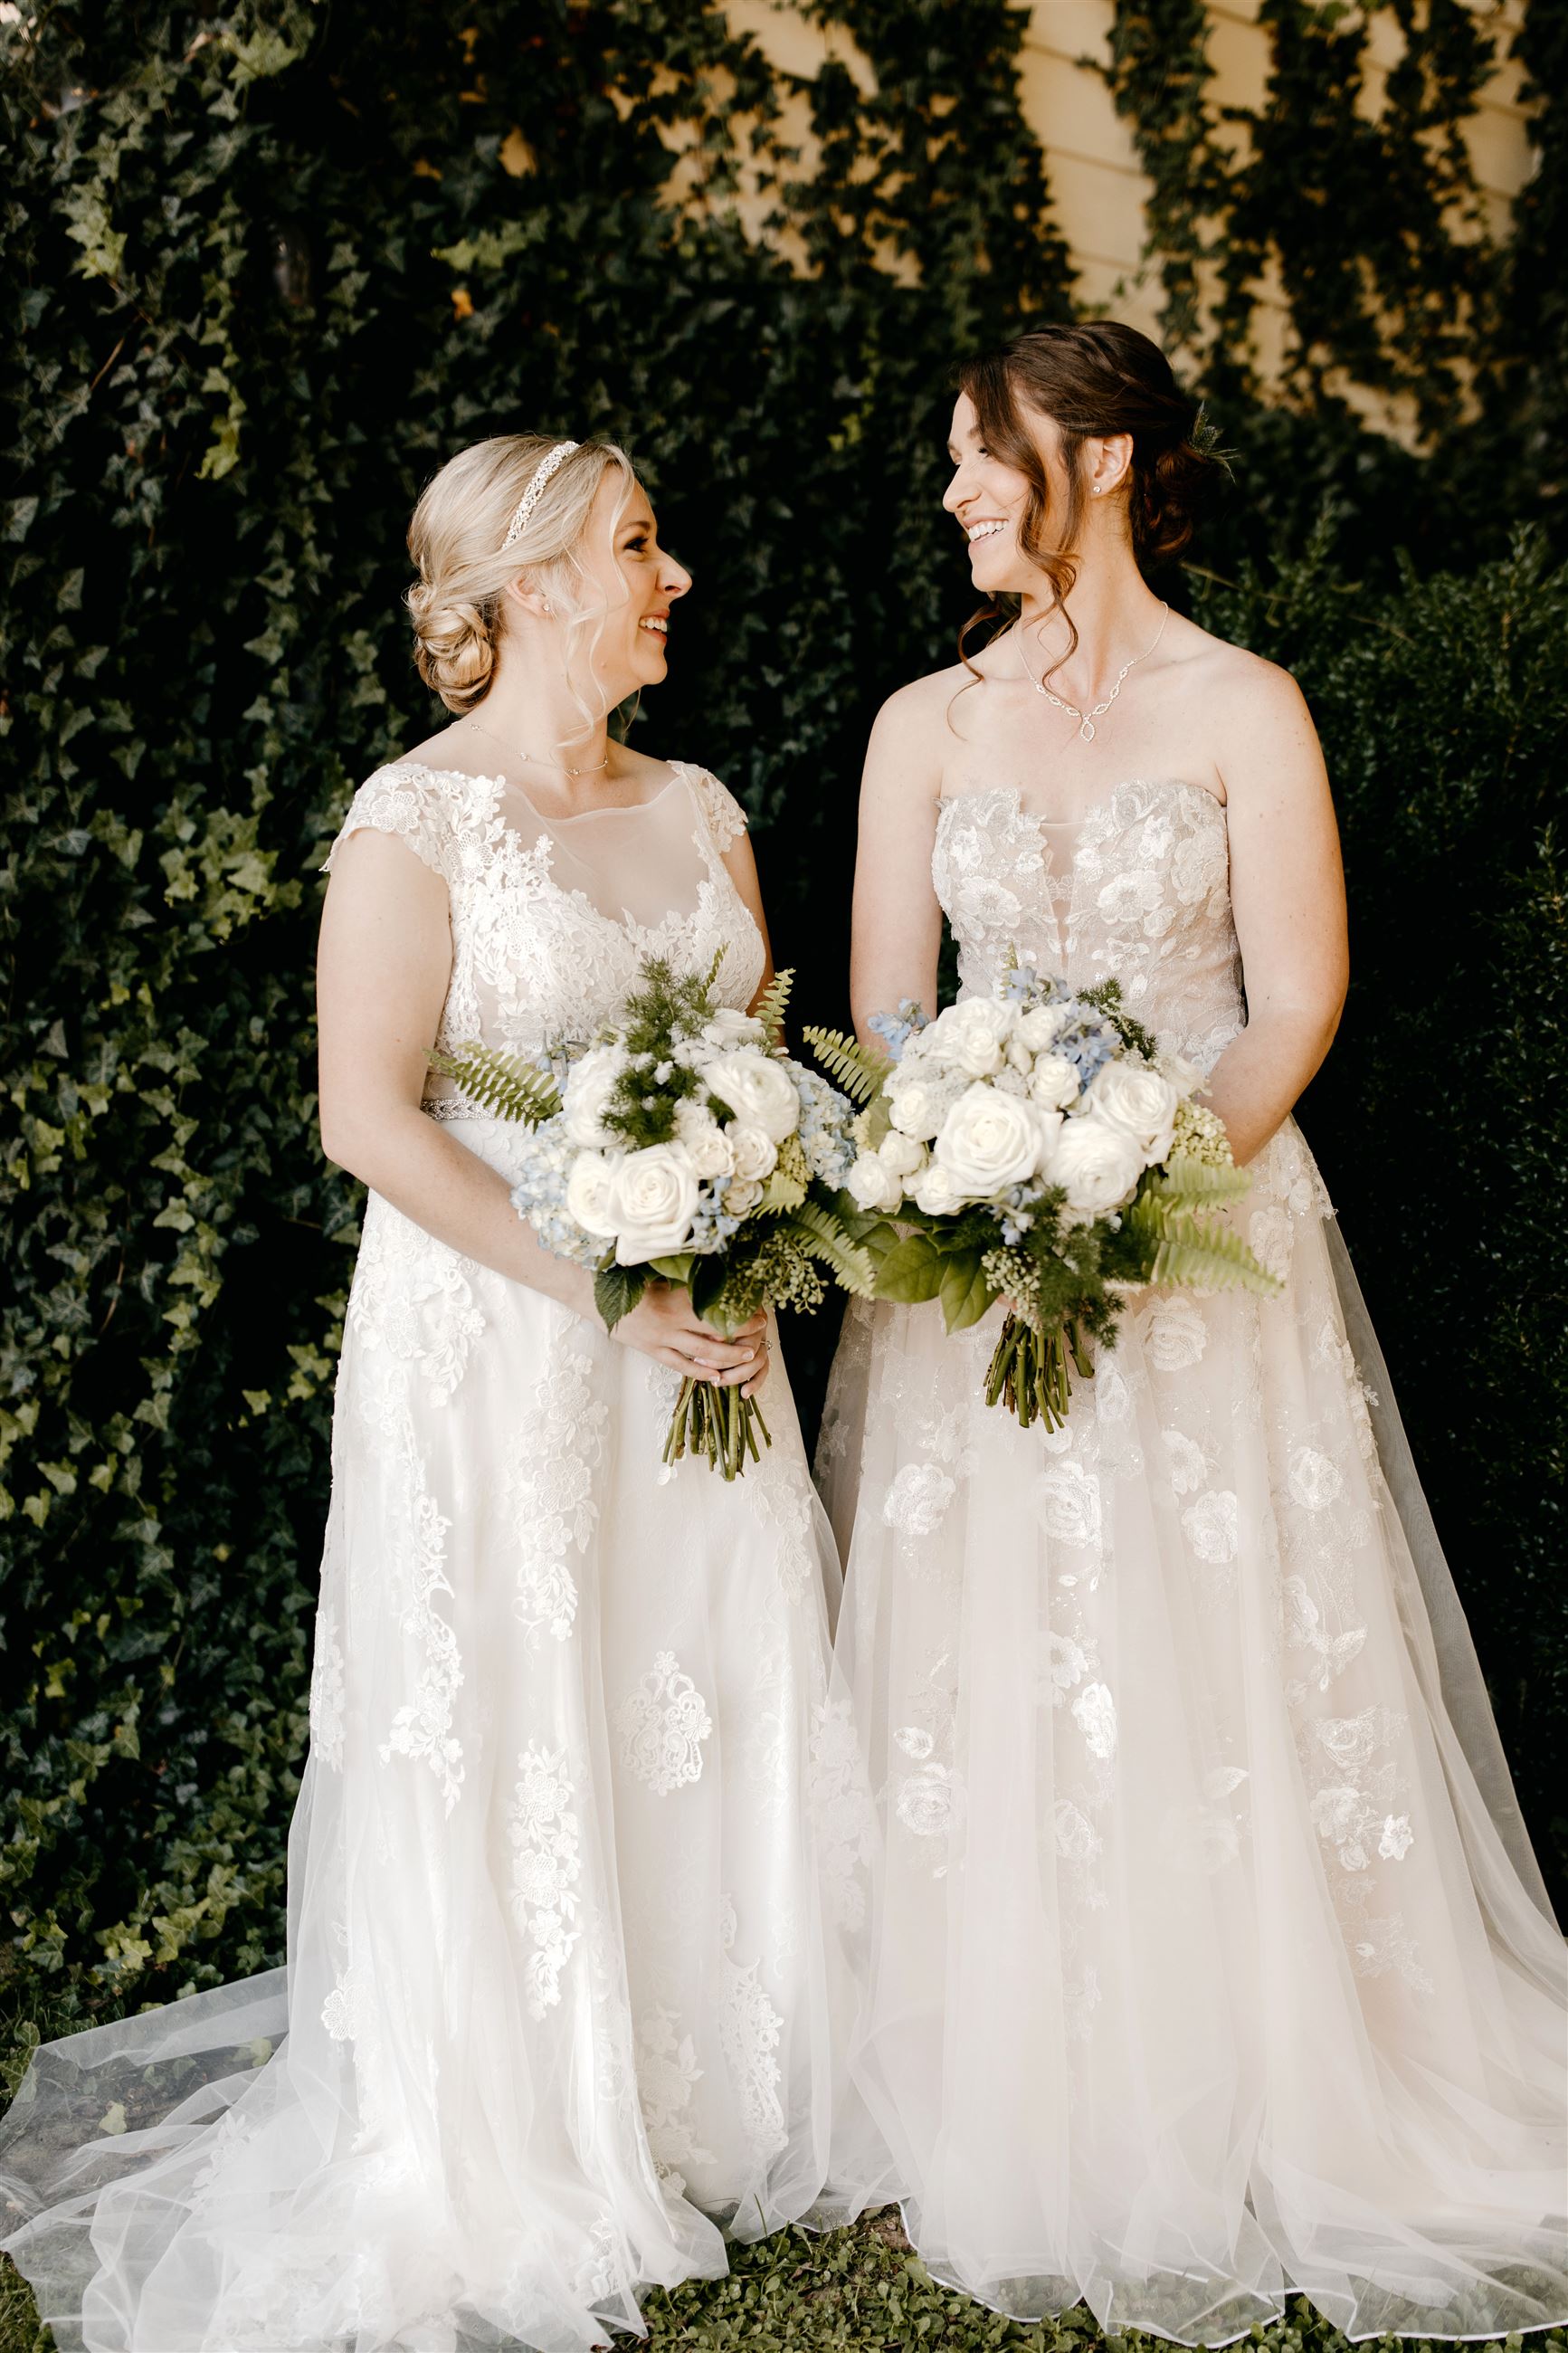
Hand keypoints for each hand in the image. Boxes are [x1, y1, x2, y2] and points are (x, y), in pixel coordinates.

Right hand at [612, 1284, 770, 1397]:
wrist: (593, 1295)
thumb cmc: (627, 1279)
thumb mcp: (659, 1275)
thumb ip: (685, 1280)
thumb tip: (716, 1275)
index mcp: (674, 1299)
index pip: (715, 1310)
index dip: (738, 1314)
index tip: (758, 1312)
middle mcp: (670, 1322)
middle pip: (712, 1335)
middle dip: (738, 1340)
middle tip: (758, 1341)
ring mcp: (660, 1339)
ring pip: (699, 1355)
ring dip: (724, 1359)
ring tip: (743, 1361)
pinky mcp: (651, 1351)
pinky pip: (679, 1365)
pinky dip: (698, 1372)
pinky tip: (715, 1377)